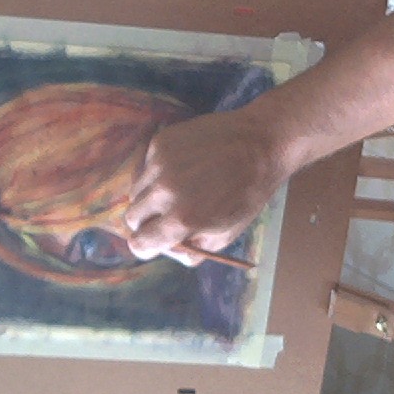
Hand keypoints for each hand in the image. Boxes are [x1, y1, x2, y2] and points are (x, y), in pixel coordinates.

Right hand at [124, 108, 290, 261]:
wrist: (261, 144)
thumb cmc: (248, 194)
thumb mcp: (225, 234)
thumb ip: (192, 249)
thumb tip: (169, 250)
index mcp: (181, 220)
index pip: (139, 243)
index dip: (146, 246)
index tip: (153, 241)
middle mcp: (164, 192)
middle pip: (132, 217)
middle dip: (146, 222)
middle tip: (165, 217)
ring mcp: (160, 164)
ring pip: (136, 191)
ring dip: (150, 196)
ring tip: (179, 189)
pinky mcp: (161, 143)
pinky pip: (146, 166)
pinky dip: (158, 173)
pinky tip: (184, 168)